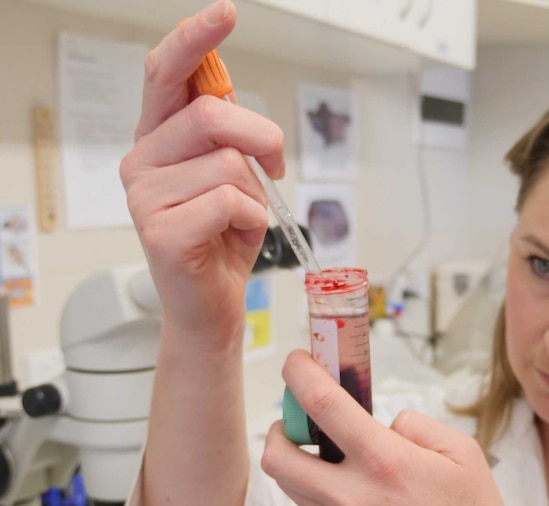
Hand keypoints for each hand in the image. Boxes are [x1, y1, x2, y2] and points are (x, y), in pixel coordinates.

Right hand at [119, 0, 284, 343]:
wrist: (212, 303)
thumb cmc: (224, 237)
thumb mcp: (235, 177)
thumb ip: (231, 138)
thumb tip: (239, 111)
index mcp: (159, 139)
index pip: (167, 74)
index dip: (194, 41)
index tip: (225, 14)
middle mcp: (141, 160)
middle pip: (211, 116)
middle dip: (262, 137)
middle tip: (275, 164)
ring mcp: (144, 196)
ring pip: (226, 164)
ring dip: (255, 193)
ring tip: (241, 218)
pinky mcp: (160, 231)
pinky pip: (229, 201)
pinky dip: (250, 219)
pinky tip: (233, 236)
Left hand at [262, 350, 541, 505]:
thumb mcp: (461, 451)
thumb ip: (414, 424)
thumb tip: (382, 424)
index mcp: (386, 463)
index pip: (324, 406)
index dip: (301, 374)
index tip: (297, 361)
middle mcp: (354, 497)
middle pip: (277, 455)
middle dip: (278, 426)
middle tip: (300, 416)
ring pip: (288, 484)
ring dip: (295, 457)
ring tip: (327, 449)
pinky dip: (317, 486)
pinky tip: (349, 482)